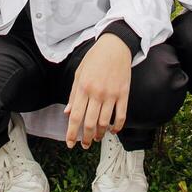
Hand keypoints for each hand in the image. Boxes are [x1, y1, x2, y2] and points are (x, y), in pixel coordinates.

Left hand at [64, 33, 131, 148]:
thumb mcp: (79, 73)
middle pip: (90, 123)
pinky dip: (117, 127)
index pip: (76, 116)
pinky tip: (113, 131)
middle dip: (86, 138)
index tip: (70, 144)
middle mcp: (97, 93)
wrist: (115, 46)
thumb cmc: (95, 58)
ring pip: (105, 122)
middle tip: (85, 145)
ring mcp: (111, 94)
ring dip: (100, 134)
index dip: (72, 133)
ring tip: (97, 138)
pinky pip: (121, 115)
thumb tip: (68, 113)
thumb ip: (73, 94)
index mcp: (83, 87)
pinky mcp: (124, 94)